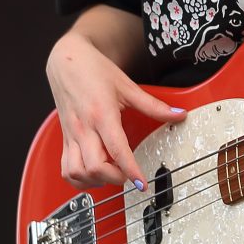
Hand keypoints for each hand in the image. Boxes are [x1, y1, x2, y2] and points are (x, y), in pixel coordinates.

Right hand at [46, 32, 185, 189]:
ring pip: (76, 172)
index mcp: (102, 114)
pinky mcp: (64, 138)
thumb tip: (179, 114)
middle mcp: (84, 128)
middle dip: (115, 179)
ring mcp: (71, 135)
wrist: (67, 60)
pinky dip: (78, 179)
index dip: (131, 171)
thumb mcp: (128, 86)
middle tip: (130, 177)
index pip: (117, 151)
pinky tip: (93, 175)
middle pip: (95, 167)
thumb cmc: (95, 70)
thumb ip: (154, 105)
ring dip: (95, 181)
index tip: (142, 183)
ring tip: (112, 175)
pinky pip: (65, 168)